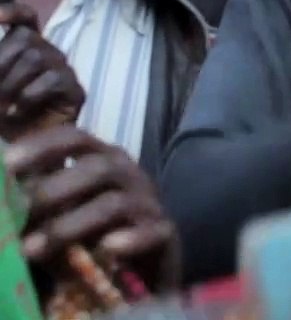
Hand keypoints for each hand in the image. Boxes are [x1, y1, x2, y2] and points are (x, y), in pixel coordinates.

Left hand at [0, 4, 83, 140]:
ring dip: (10, 84)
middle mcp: (47, 52)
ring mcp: (63, 70)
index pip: (25, 17)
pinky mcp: (75, 90)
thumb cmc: (0, 117)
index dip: (12, 11)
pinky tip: (17, 112)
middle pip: (26, 37)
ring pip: (36, 58)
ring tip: (0, 107)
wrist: (23, 154)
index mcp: (24, 47)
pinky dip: (28, 96)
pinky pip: (52, 80)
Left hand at [5, 125, 179, 292]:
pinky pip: (150, 232)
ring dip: (69, 226)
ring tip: (33, 251)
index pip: (75, 139)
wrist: (147, 260)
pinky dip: (127, 240)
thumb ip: (39, 199)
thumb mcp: (65, 210)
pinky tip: (106, 249)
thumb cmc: (97, 232)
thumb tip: (2, 193)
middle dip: (52, 191)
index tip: (6, 164)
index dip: (42, 146)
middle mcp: (130, 174)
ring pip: (114, 204)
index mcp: (104, 160)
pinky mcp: (165, 233)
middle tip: (16, 214)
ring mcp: (150, 203)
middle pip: (97, 168)